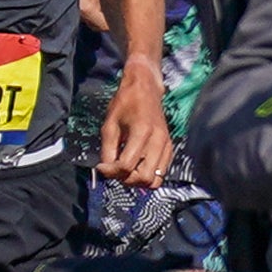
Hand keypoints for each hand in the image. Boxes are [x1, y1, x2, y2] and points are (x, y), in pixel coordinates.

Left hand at [97, 65, 173, 188]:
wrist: (145, 90)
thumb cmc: (124, 104)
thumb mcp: (109, 125)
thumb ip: (108, 150)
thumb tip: (106, 171)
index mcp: (141, 133)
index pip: (126, 165)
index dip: (110, 171)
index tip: (101, 167)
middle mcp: (158, 141)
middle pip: (144, 177)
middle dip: (126, 179)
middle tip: (115, 170)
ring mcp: (166, 146)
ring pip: (155, 179)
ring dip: (138, 180)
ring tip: (126, 171)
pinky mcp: (170, 148)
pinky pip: (161, 172)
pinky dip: (148, 174)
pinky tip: (137, 165)